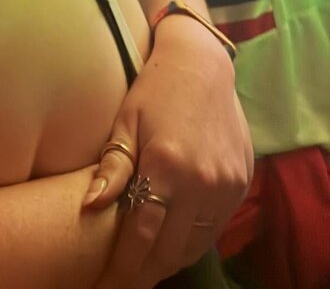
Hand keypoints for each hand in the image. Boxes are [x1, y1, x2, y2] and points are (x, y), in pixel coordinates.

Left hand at [84, 18, 252, 287]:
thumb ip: (112, 166)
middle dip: (145, 271)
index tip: (106, 282)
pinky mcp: (241, 183)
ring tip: (145, 268)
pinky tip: (174, 244)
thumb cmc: (154, 91)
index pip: (143, 235)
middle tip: (122, 282)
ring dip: (170, 260)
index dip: (124, 266)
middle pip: (171, 248)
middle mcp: (201, 181)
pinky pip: (214, 227)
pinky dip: (193, 241)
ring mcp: (226, 184)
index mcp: (167, 165)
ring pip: (195, 243)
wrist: (202, 66)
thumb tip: (91, 206)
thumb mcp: (125, 122)